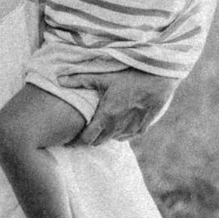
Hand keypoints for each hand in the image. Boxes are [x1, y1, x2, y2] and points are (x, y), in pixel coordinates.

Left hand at [58, 68, 175, 144]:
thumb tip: (58, 79)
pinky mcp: (143, 128)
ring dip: (104, 136)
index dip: (75, 142)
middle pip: (97, 142)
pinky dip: (119, 133)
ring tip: (99, 128)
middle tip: (82, 133)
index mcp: (106, 117)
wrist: (160, 78)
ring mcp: (131, 129)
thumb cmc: (130, 75)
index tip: (68, 141)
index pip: (86, 139)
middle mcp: (118, 127)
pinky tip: (117, 124)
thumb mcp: (104, 76)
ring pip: (112, 140)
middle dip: (89, 139)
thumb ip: (80, 79)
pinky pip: (126, 137)